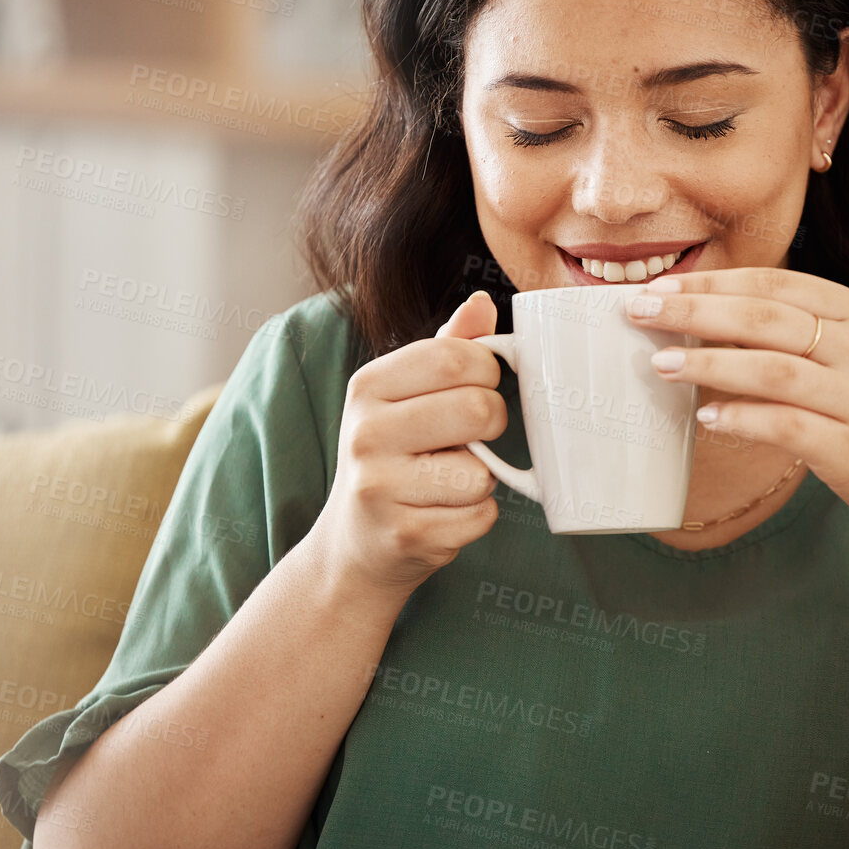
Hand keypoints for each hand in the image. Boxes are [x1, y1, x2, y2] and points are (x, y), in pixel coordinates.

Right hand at [310, 290, 508, 594]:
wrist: (354, 544)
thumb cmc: (392, 458)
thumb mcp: (405, 396)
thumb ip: (448, 347)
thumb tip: (481, 304)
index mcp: (368, 386)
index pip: (455, 357)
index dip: (487, 371)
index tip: (479, 386)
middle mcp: (365, 434)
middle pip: (478, 410)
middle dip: (494, 423)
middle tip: (475, 436)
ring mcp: (380, 489)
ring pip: (482, 472)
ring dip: (482, 479)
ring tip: (448, 481)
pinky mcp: (404, 536)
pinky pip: (480, 516)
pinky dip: (476, 517)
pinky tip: (443, 513)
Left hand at [625, 267, 848, 547]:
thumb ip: (795, 332)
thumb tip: (708, 318)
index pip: (775, 283)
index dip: (713, 282)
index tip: (661, 286)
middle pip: (765, 317)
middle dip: (695, 310)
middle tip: (640, 313)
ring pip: (771, 368)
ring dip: (709, 363)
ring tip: (661, 363)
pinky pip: (786, 426)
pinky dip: (742, 419)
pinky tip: (706, 419)